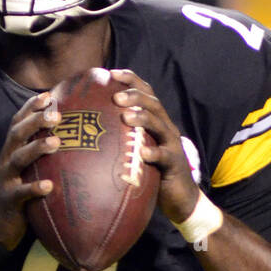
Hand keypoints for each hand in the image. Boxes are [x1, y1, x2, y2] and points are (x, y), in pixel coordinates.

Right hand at [0, 92, 60, 249]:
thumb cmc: (17, 193)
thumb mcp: (24, 170)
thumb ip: (37, 155)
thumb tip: (66, 138)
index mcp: (10, 151)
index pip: (17, 123)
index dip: (30, 108)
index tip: (48, 95)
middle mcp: (5, 161)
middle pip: (17, 135)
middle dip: (35, 122)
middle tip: (55, 114)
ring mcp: (5, 180)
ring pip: (18, 159)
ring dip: (36, 149)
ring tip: (55, 143)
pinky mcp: (8, 200)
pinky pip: (21, 193)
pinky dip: (34, 188)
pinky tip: (49, 186)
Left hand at [111, 69, 199, 224]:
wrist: (181, 198)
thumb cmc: (153, 173)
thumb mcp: (137, 151)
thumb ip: (123, 138)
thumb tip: (90, 131)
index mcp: (156, 122)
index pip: (146, 93)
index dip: (131, 80)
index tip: (112, 72)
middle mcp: (166, 128)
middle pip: (153, 104)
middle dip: (135, 96)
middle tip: (115, 96)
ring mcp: (172, 145)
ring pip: (159, 125)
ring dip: (142, 118)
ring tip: (125, 116)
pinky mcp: (175, 164)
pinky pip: (164, 156)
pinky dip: (153, 152)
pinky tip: (142, 152)